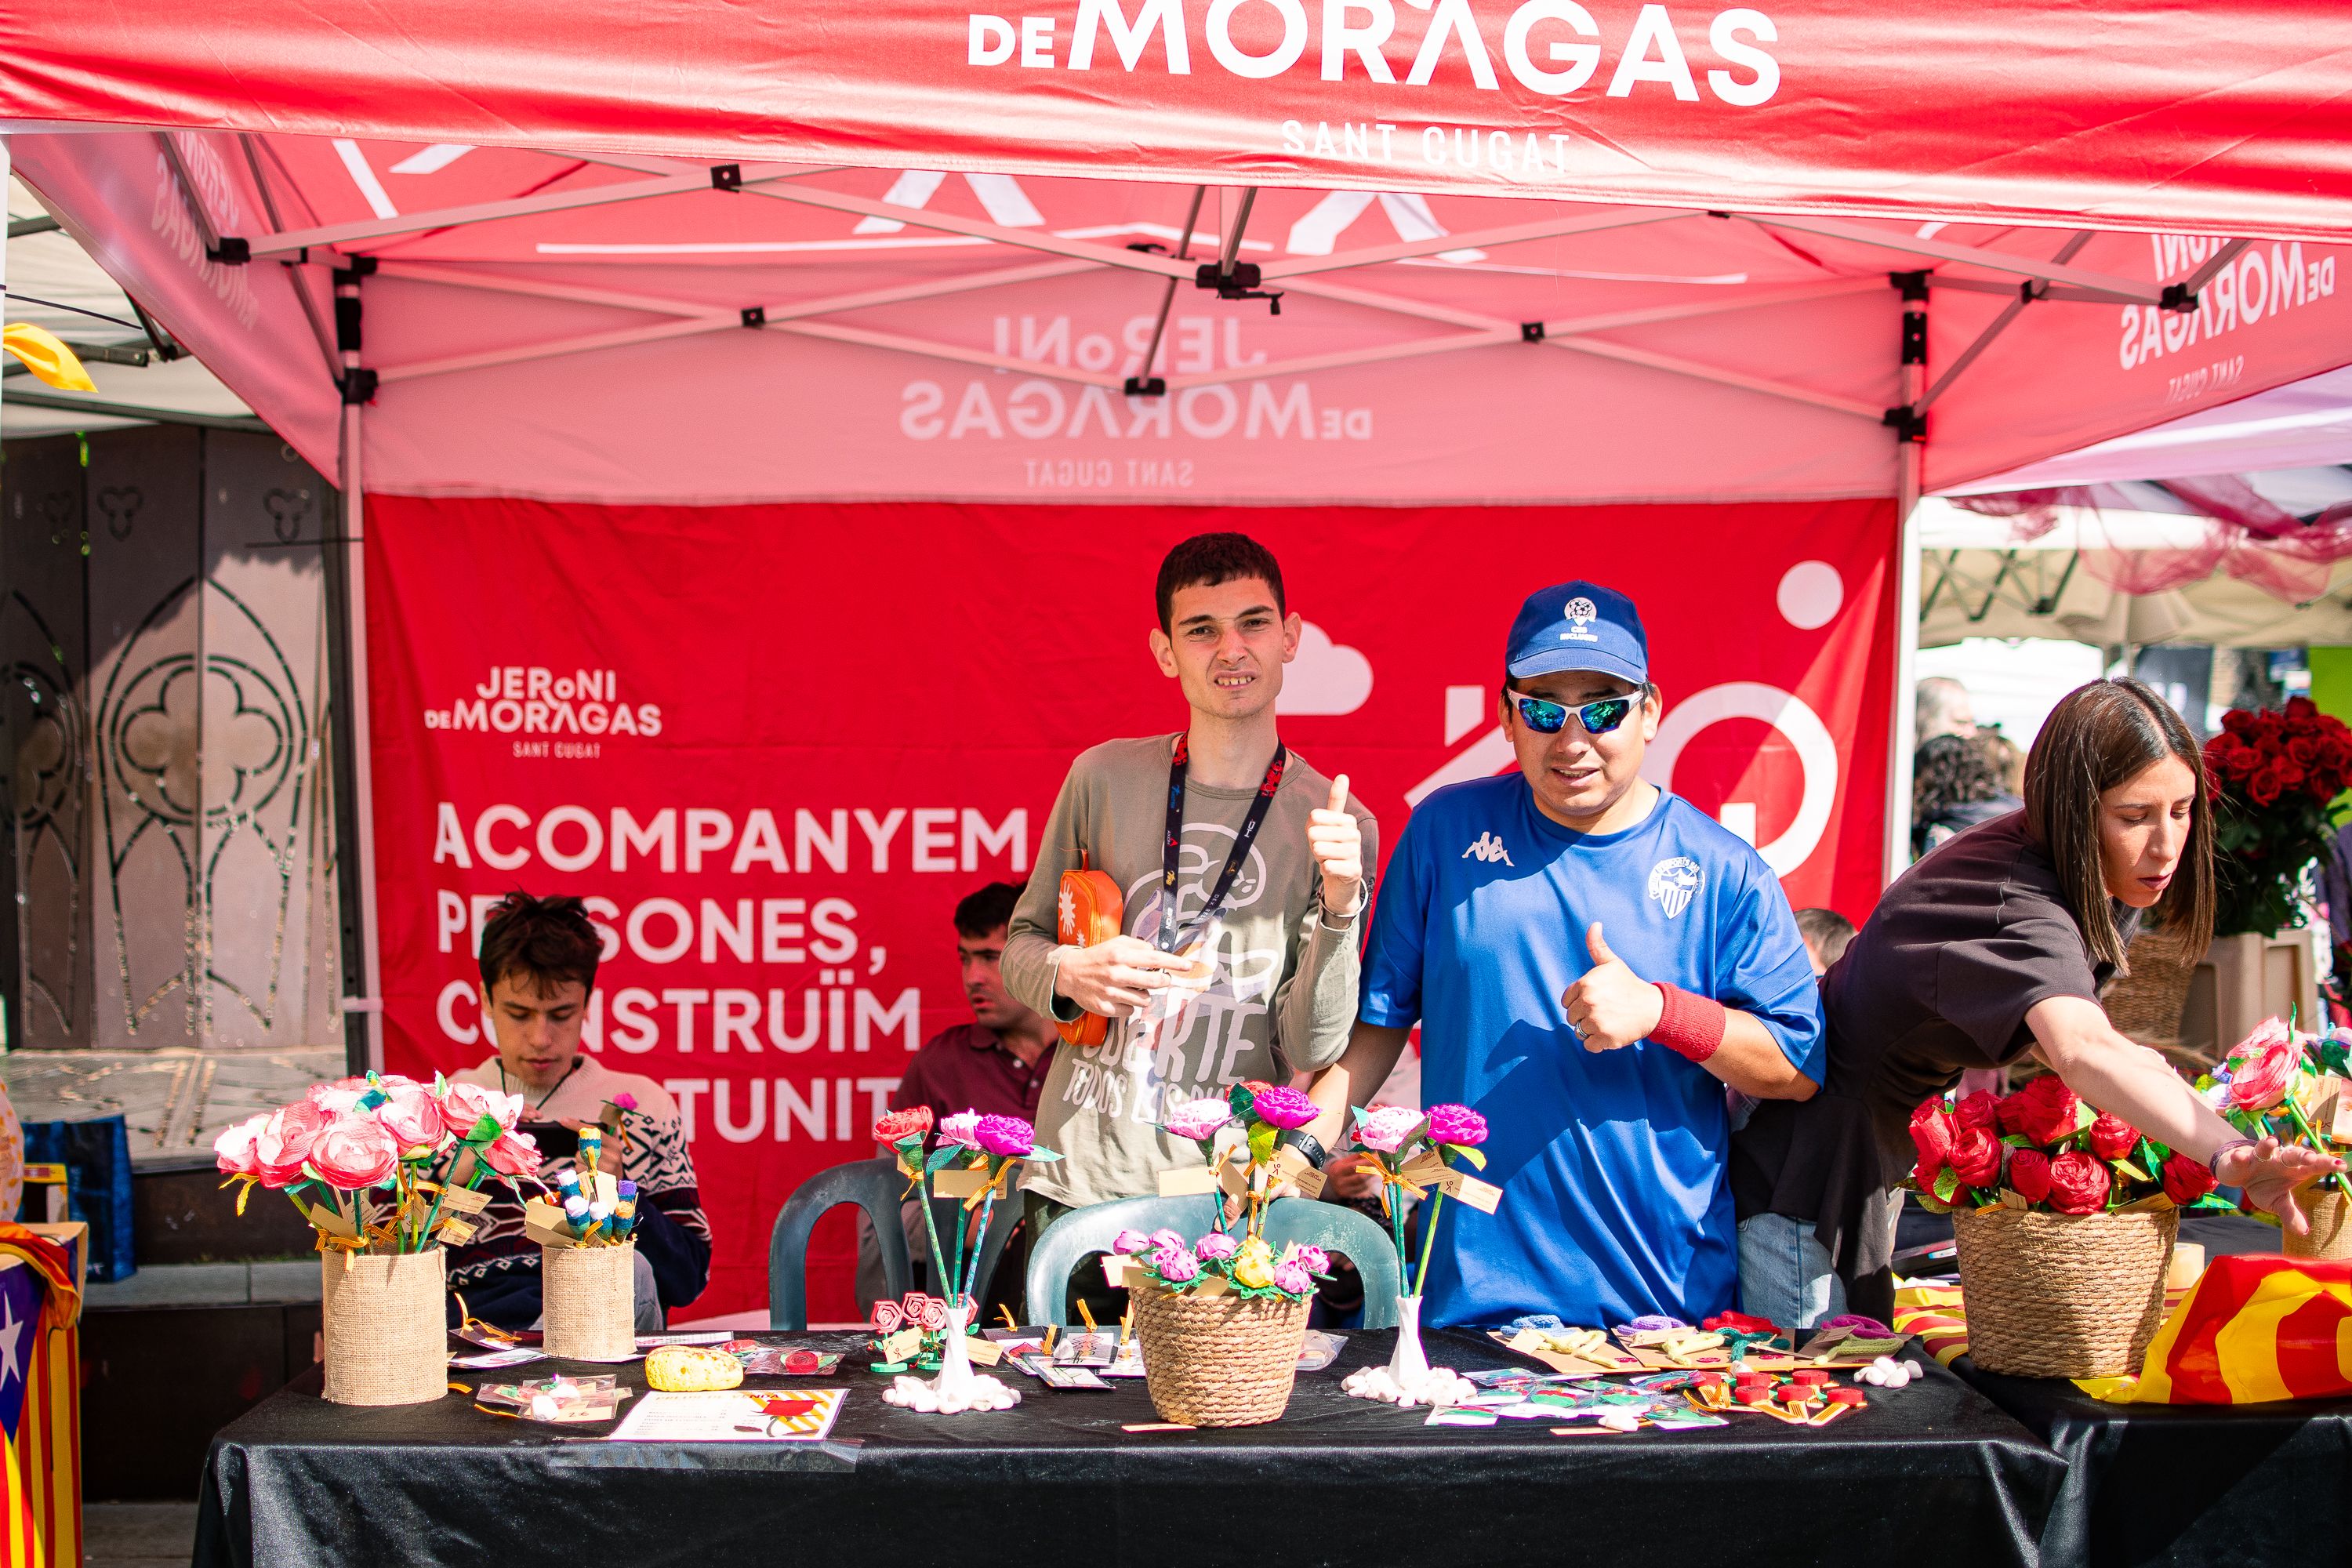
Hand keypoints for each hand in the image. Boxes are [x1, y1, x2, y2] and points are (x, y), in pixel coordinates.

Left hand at [559, 1119, 623, 1174]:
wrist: (615, 1186)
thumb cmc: (612, 1164)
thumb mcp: (614, 1148)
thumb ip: (610, 1134)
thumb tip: (609, 1118)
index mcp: (615, 1145)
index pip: (594, 1131)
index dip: (577, 1125)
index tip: (564, 1120)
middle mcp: (612, 1156)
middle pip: (583, 1145)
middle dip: (581, 1148)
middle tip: (589, 1154)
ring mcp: (604, 1169)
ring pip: (579, 1158)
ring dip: (580, 1161)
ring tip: (590, 1166)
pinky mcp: (595, 1179)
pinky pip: (578, 1169)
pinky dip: (579, 1170)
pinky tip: (588, 1173)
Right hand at [1054, 934, 1194, 1017]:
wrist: (1069, 973)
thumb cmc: (1098, 957)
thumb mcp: (1116, 943)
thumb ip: (1137, 946)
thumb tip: (1157, 952)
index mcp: (1120, 954)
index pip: (1154, 959)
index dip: (1174, 963)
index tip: (1188, 966)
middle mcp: (1116, 973)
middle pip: (1154, 983)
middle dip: (1164, 982)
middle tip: (1163, 980)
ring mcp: (1110, 992)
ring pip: (1144, 1000)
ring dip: (1144, 995)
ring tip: (1134, 988)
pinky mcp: (1105, 1007)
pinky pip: (1130, 1011)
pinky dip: (1129, 1005)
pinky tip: (1121, 997)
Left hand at [1308, 773, 1362, 911]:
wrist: (1342, 880)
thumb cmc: (1331, 848)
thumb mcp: (1327, 824)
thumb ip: (1335, 800)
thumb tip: (1343, 775)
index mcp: (1347, 819)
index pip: (1314, 816)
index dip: (1311, 829)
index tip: (1322, 837)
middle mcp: (1354, 834)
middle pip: (1314, 833)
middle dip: (1314, 845)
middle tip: (1325, 851)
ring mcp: (1355, 852)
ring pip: (1319, 849)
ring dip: (1319, 858)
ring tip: (1330, 860)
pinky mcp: (1354, 870)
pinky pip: (1326, 867)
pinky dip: (1325, 870)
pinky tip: (1334, 871)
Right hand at [1324, 1153, 1384, 1201]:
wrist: (1328, 1184)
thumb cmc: (1340, 1170)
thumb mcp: (1344, 1161)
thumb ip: (1357, 1157)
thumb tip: (1373, 1154)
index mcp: (1338, 1170)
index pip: (1355, 1166)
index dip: (1367, 1162)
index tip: (1377, 1158)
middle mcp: (1340, 1181)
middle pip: (1360, 1177)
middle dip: (1372, 1170)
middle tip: (1380, 1165)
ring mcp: (1345, 1190)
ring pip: (1363, 1185)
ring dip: (1372, 1178)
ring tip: (1378, 1171)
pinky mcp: (1349, 1197)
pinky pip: (1363, 1191)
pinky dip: (1369, 1185)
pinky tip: (1372, 1180)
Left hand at [1559, 923, 1662, 1052]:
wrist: (1654, 1008)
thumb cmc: (1630, 985)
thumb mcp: (1613, 963)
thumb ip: (1597, 946)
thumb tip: (1594, 924)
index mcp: (1585, 984)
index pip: (1566, 1001)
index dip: (1579, 1002)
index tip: (1596, 1001)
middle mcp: (1588, 1002)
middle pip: (1571, 1017)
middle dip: (1584, 1017)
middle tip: (1604, 1012)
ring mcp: (1596, 1021)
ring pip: (1579, 1031)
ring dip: (1591, 1030)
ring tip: (1608, 1021)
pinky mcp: (1604, 1038)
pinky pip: (1588, 1045)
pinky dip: (1598, 1043)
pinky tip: (1611, 1033)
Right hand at [2218, 1135, 2348, 1235]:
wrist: (2238, 1174)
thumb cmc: (2264, 1186)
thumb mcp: (2277, 1202)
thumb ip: (2290, 1214)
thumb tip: (2304, 1232)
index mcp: (2294, 1170)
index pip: (2314, 1166)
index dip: (2327, 1164)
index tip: (2342, 1165)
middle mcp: (2280, 1160)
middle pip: (2294, 1154)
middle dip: (2302, 1155)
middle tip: (2311, 1158)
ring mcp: (2260, 1158)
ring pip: (2266, 1149)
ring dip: (2267, 1145)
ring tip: (2272, 1142)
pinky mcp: (2242, 1159)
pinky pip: (2241, 1157)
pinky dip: (2240, 1157)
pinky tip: (2240, 1157)